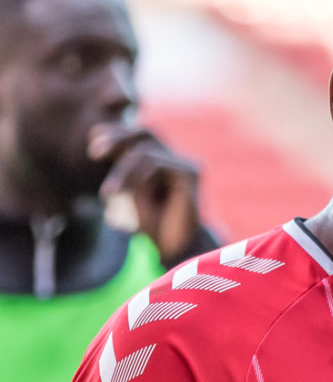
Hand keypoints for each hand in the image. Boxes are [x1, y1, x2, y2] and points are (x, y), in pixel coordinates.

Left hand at [88, 122, 202, 262]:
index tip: (93, 139)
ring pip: (144, 151)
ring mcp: (185, 165)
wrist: (175, 249)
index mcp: (163, 161)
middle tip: (94, 153)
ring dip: (121, 171)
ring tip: (107, 194)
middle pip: (146, 133)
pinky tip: (123, 195)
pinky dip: (134, 177)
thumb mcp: (131, 191)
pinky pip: (156, 163)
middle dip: (118, 137)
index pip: (141, 135)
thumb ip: (124, 167)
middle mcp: (176, 159)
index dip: (117, 132)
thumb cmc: (153, 224)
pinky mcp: (190, 173)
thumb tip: (102, 140)